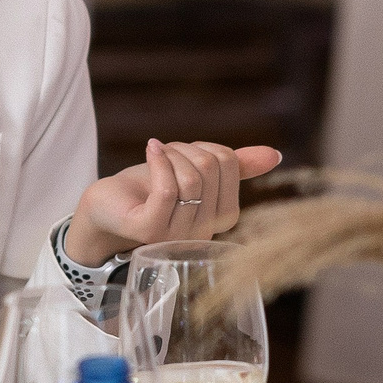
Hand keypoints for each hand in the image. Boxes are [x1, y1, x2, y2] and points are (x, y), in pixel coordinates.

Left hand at [66, 139, 284, 265]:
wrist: (107, 208)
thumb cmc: (149, 190)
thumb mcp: (194, 172)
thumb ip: (235, 167)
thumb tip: (275, 155)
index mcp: (221, 217)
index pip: (231, 165)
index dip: (207, 147)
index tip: (186, 155)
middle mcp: (203, 231)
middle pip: (212, 168)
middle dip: (187, 148)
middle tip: (167, 155)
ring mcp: (176, 235)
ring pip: (191, 178)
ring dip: (170, 153)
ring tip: (156, 155)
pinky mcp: (148, 230)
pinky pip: (168, 189)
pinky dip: (159, 160)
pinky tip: (150, 149)